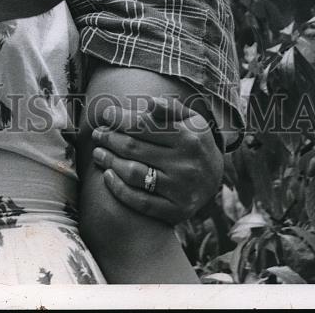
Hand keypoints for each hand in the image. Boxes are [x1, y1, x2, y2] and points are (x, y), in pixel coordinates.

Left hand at [90, 96, 223, 224]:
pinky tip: (107, 176)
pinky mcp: (176, 211)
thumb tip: (149, 102)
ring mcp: (180, 190)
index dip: (119, 119)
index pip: (143, 125)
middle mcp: (185, 164)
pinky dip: (119, 189)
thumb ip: (170, 108)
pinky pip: (140, 202)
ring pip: (134, 174)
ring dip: (110, 161)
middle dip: (110, 139)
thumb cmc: (195, 141)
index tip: (105, 115)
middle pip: (134, 148)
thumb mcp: (190, 119)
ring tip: (98, 153)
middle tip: (98, 134)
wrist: (216, 177)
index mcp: (188, 137)